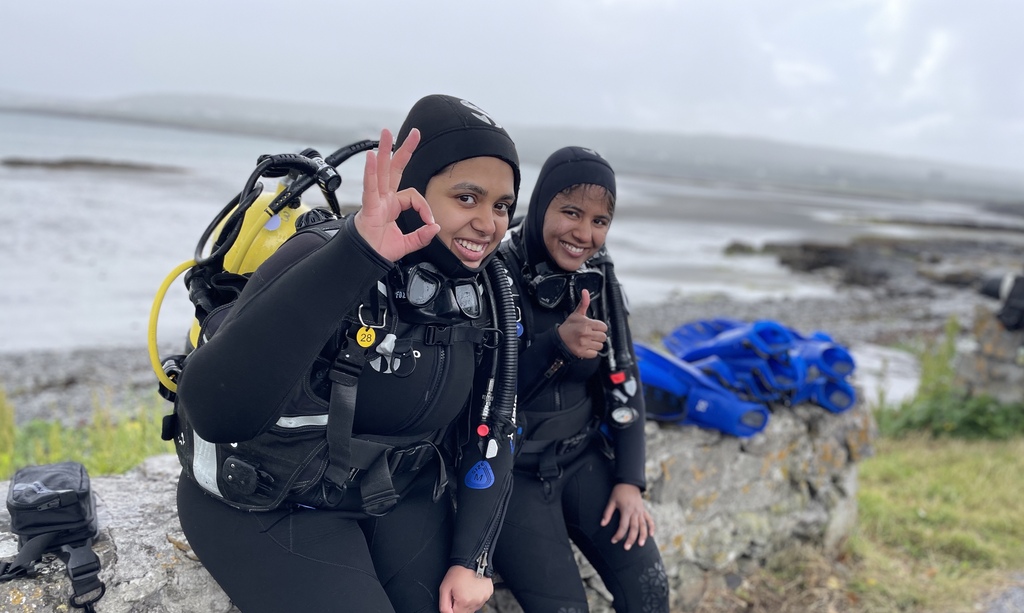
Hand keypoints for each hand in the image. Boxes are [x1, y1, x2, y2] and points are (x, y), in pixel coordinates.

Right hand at [353, 128, 440, 261]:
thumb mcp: (407, 244)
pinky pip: (370, 187)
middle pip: (394, 169)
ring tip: (385, 133)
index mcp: (392, 205)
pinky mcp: (368, 207)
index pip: (413, 196)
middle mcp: (383, 198)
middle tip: (413, 133)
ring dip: (384, 151)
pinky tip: (371, 158)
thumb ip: (422, 236)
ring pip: (380, 171)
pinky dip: (370, 173)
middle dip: (403, 150)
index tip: (430, 222)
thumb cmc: (379, 250)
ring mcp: (375, 200)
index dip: (424, 207)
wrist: (365, 261)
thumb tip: (435, 228)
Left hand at [438, 565, 492, 612]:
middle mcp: (475, 602)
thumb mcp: (444, 588)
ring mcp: (483, 598)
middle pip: (465, 612)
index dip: (453, 607)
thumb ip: (444, 605)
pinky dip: (476, 597)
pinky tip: (473, 588)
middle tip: (459, 593)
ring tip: (466, 589)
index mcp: (464, 602)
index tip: (453, 599)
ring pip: (473, 607)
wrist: (472, 560)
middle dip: (460, 605)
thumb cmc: (458, 572)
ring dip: (469, 602)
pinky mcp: (488, 594)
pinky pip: (480, 601)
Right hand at [556, 290, 608, 358]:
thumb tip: (585, 291)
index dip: (599, 327)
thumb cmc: (568, 327)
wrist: (559, 339)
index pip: (604, 327)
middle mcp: (586, 334)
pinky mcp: (582, 352)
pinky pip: (595, 354)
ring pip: (600, 346)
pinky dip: (591, 352)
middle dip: (598, 336)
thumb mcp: (576, 314)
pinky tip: (586, 347)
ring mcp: (584, 344)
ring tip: (588, 341)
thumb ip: (584, 303)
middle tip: (591, 334)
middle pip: (603, 337)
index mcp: (586, 324)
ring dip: (595, 344)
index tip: (594, 328)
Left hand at [601, 483, 655, 550]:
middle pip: (634, 528)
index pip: (623, 526)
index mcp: (626, 510)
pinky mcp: (644, 510)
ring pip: (643, 526)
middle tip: (627, 547)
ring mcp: (641, 511)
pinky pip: (649, 520)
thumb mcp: (611, 501)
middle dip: (631, 539)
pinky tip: (651, 535)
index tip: (614, 540)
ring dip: (643, 536)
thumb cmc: (619, 491)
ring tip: (641, 545)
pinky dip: (651, 527)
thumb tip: (602, 524)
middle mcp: (635, 512)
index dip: (618, 534)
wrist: (629, 482)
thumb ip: (607, 513)